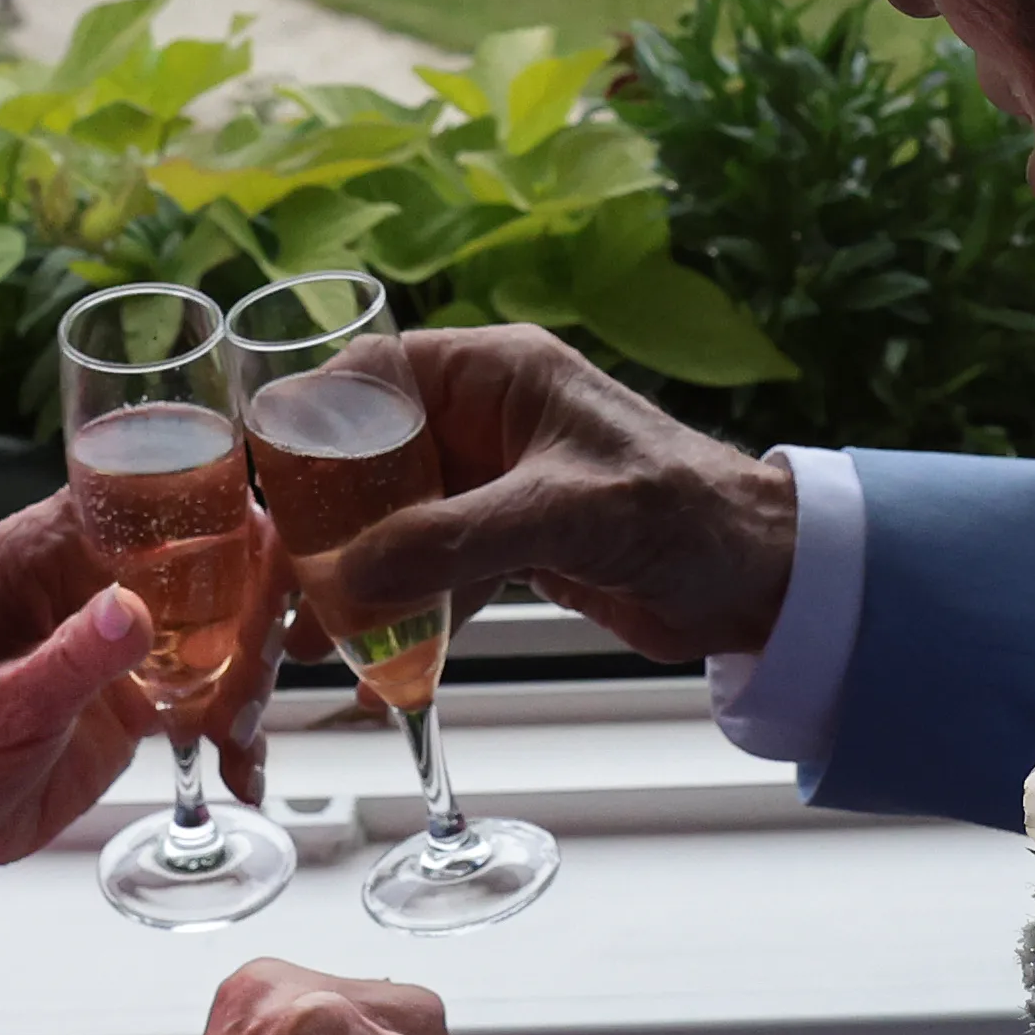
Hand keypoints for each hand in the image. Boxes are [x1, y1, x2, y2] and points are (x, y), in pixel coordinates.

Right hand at [286, 326, 798, 668]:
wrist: (761, 579)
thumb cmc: (683, 511)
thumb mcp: (561, 515)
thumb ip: (452, 542)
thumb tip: (345, 583)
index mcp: (495, 374)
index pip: (374, 375)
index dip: (317, 424)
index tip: (272, 484)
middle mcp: (485, 419)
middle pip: (370, 456)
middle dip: (324, 517)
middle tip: (280, 576)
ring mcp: (493, 483)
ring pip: (394, 519)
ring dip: (356, 573)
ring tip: (308, 633)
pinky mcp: (508, 543)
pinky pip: (430, 568)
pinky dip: (403, 610)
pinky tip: (373, 661)